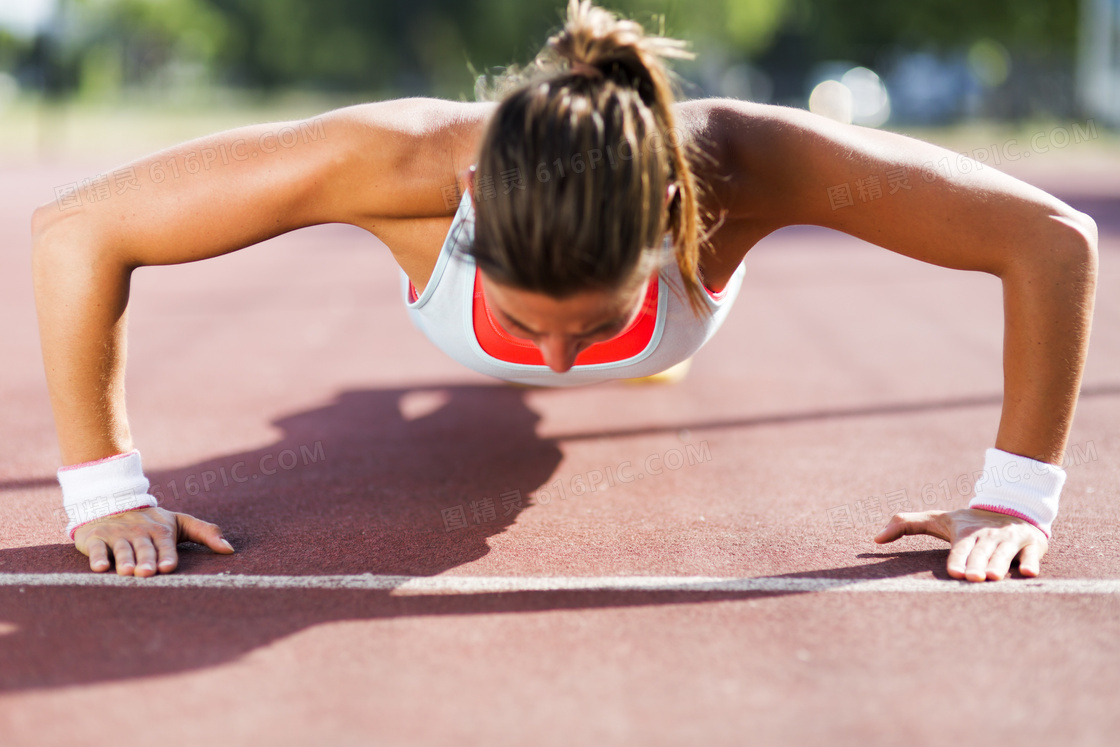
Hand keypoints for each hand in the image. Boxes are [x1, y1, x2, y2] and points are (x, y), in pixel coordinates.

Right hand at [73, 507, 233, 576]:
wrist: (111, 503)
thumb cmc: (151, 521)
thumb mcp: (180, 523)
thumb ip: (205, 533)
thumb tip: (231, 549)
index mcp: (161, 530)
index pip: (165, 543)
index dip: (167, 555)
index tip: (168, 566)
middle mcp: (139, 532)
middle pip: (144, 548)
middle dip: (146, 559)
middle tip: (148, 572)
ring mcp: (117, 535)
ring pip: (122, 548)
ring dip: (125, 560)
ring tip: (127, 572)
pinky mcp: (95, 538)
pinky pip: (96, 548)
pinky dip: (97, 557)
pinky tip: (100, 567)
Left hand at [874, 508, 1047, 581]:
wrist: (1011, 507)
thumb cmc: (968, 523)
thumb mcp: (938, 520)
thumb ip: (907, 525)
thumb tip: (874, 538)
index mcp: (966, 531)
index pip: (960, 547)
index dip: (957, 559)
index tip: (954, 572)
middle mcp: (988, 535)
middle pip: (982, 552)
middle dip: (977, 564)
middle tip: (972, 578)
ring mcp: (1011, 539)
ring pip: (1005, 554)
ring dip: (1000, 564)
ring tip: (993, 577)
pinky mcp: (1033, 544)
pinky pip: (1033, 554)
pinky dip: (1032, 562)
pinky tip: (1029, 572)